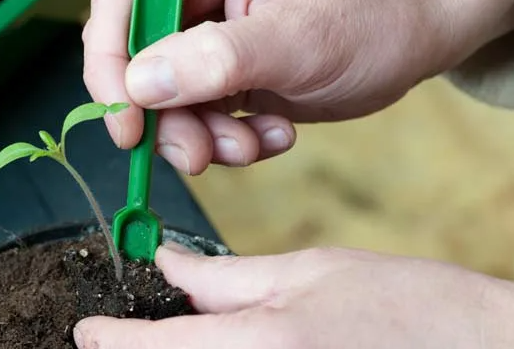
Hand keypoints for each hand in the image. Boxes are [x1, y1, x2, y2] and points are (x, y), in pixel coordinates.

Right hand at [82, 0, 513, 174]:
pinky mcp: (225, 78)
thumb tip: (140, 86)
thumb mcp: (295, 41)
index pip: (121, 10)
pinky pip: (203, 120)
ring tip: (254, 146)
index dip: (109, 67)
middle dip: (170, 122)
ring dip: (205, 139)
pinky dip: (231, 142)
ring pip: (169, 104)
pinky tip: (274, 135)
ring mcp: (208, 44)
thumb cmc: (373, 19)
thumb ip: (215, 60)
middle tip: (200, 156)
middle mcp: (196, 4)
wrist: (415, 41)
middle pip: (139, 66)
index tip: (128, 126)